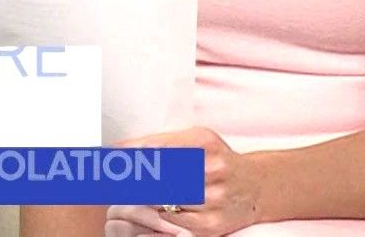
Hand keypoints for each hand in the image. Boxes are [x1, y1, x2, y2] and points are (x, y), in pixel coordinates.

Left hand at [105, 127, 263, 236]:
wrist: (256, 186)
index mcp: (204, 144)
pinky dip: (158, 219)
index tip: (108, 162)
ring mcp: (213, 201)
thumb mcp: (195, 139)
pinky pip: (173, 225)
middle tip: (110, 182)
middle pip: (156, 179)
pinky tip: (153, 211)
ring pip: (162, 203)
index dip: (129, 159)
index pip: (156, 151)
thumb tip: (117, 147)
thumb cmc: (217, 158)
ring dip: (141, 201)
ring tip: (128, 196)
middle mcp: (212, 171)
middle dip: (130, 182)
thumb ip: (158, 142)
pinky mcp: (212, 226)